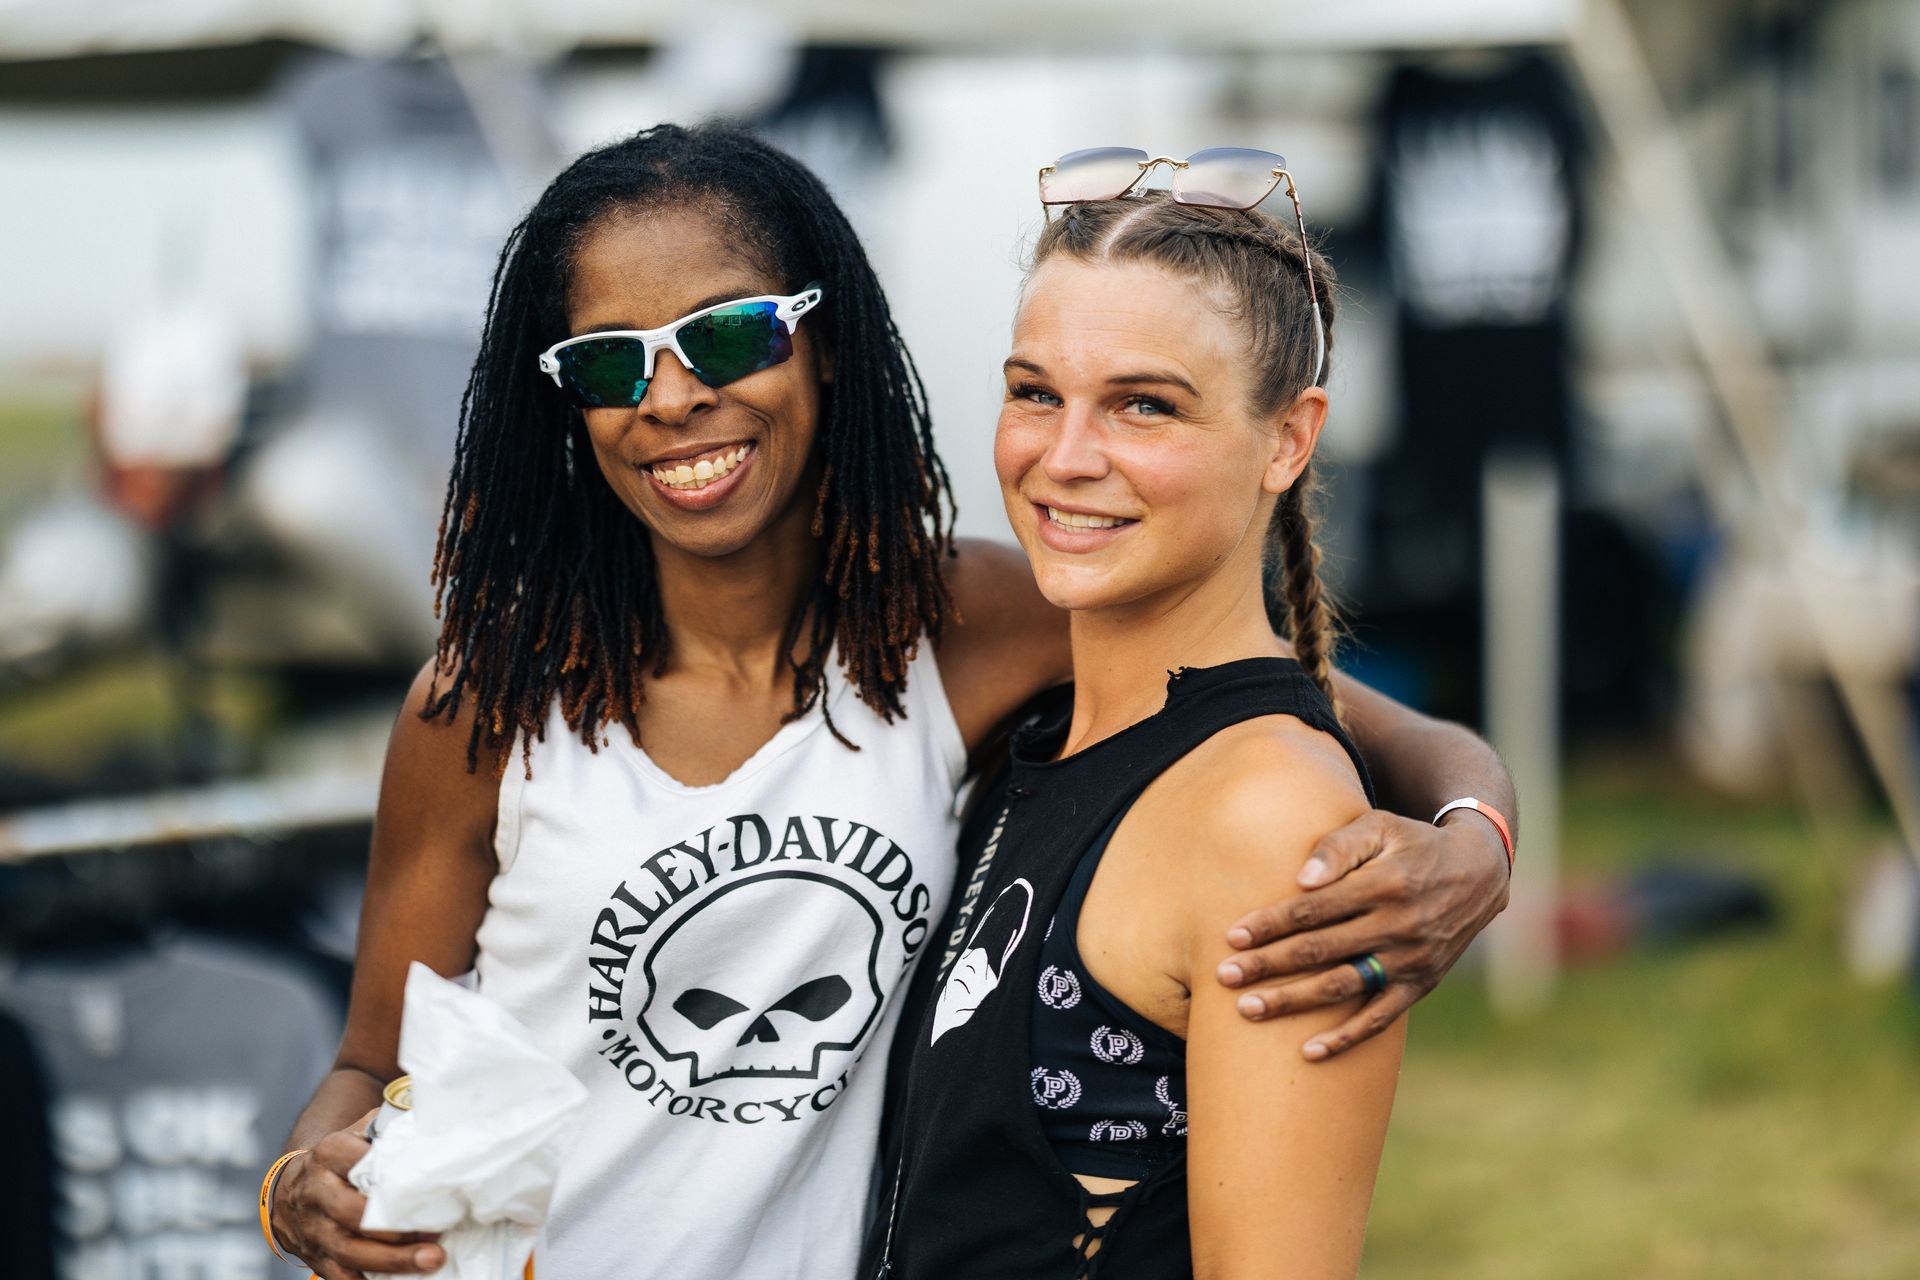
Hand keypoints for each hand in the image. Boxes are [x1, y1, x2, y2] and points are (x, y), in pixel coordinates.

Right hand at [273, 1108, 445, 1279]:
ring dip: (392, 1260)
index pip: (356, 1160)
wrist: (294, 1187)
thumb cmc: (342, 1159)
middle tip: (436, 1234)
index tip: (422, 1185)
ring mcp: (314, 1227)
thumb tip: (432, 1122)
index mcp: (330, 1153)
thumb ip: (388, 1128)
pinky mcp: (315, 1256)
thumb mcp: (358, 1133)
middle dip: (395, 1228)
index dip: (389, 1175)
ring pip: (349, 1250)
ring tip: (429, 1260)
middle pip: (354, 1214)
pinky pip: (339, 1276)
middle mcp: (317, 1191)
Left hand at [1216, 809, 1509, 1060]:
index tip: (1232, 937)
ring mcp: (1410, 959)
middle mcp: (1398, 925)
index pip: (1314, 909)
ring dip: (1293, 1001)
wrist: (1478, 873)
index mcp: (1383, 884)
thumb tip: (1300, 879)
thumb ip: (1339, 847)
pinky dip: (1346, 1037)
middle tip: (1223, 976)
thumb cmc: (1411, 843)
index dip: (1271, 924)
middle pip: (1320, 950)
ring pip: (1342, 986)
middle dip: (1268, 965)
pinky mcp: (1421, 984)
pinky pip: (1381, 1019)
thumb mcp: (1380, 827)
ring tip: (1247, 1010)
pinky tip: (1309, 1051)